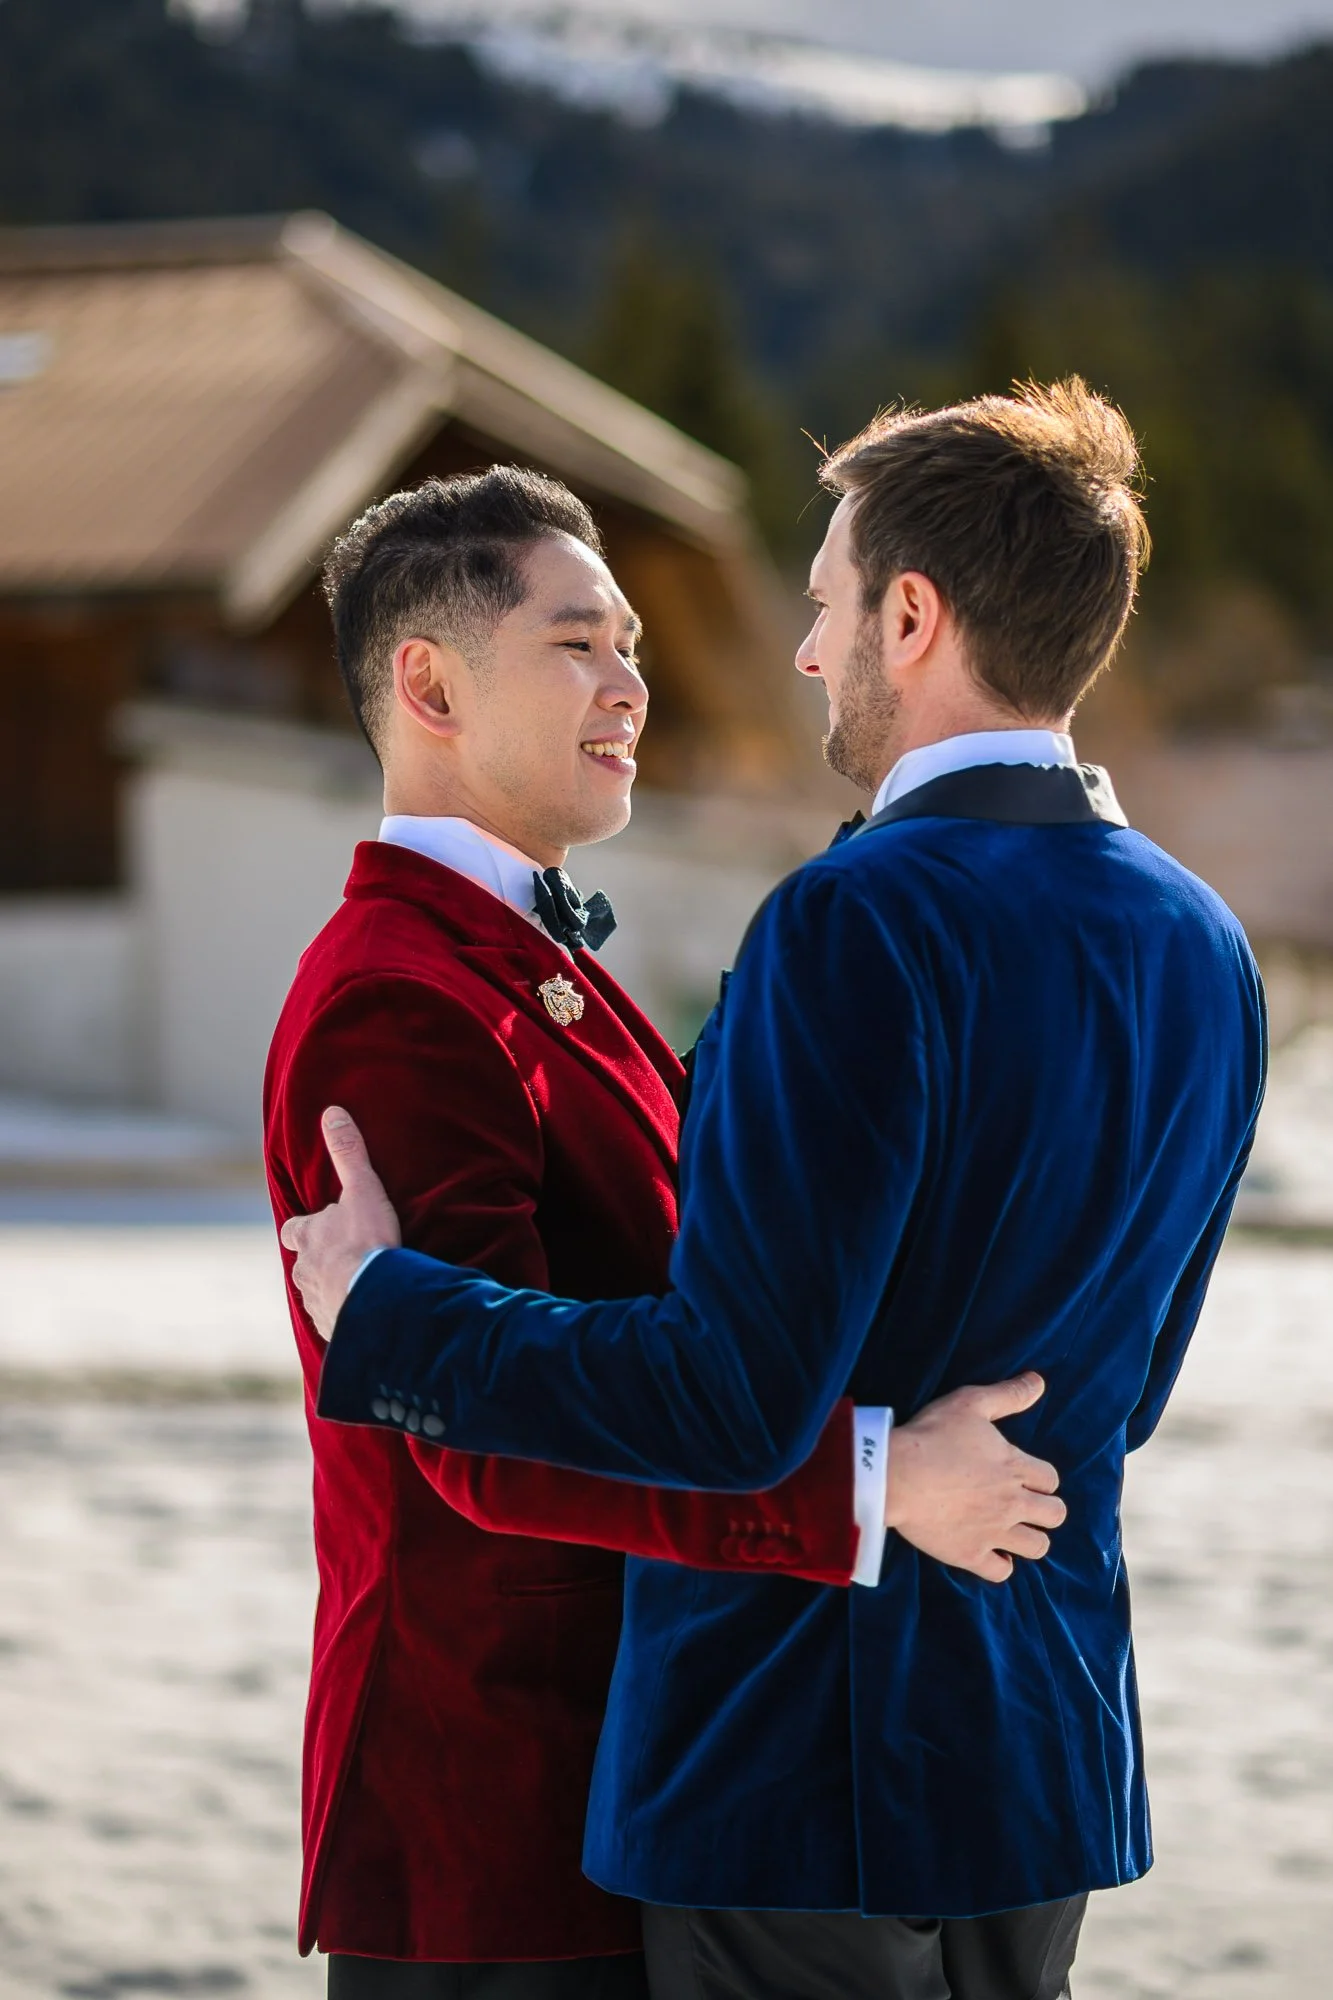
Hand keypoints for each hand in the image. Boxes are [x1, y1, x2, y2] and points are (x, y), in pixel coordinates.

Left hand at [279, 1108, 400, 1339]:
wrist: (375, 1300)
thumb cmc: (366, 1242)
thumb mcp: (362, 1190)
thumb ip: (348, 1153)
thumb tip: (332, 1112)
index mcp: (306, 1238)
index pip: (293, 1230)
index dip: (304, 1227)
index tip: (317, 1226)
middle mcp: (303, 1272)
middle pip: (304, 1264)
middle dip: (319, 1261)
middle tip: (345, 1258)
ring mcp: (316, 1302)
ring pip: (317, 1293)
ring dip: (333, 1289)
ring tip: (358, 1287)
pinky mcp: (333, 1328)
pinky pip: (336, 1320)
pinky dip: (346, 1315)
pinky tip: (364, 1312)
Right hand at [885, 1373, 1065, 1582]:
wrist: (895, 1476)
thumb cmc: (932, 1435)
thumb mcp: (971, 1402)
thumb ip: (1008, 1394)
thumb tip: (1039, 1380)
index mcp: (1016, 1467)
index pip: (1051, 1479)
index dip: (1040, 1477)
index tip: (1022, 1475)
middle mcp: (1013, 1503)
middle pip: (1056, 1515)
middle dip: (1045, 1510)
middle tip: (1022, 1503)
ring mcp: (993, 1532)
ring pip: (1037, 1547)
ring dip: (1030, 1539)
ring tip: (1012, 1530)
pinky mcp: (970, 1555)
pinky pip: (1001, 1572)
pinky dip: (1000, 1564)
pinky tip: (989, 1552)